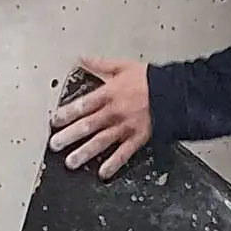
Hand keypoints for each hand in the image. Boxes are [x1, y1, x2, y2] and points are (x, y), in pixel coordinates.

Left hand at [49, 59, 152, 179]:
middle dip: (70, 136)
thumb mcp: (123, 66)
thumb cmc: (150, 79)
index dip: (67, 113)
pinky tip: (103, 172)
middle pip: (88, 125)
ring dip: (85, 152)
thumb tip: (82, 58)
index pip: (83, 104)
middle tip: (55, 144)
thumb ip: (100, 64)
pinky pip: (124, 153)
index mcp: (109, 93)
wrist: (175, 92)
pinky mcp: (138, 138)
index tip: (55, 121)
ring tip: (71, 162)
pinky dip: (113, 163)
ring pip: (102, 141)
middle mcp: (115, 112)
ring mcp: (126, 127)